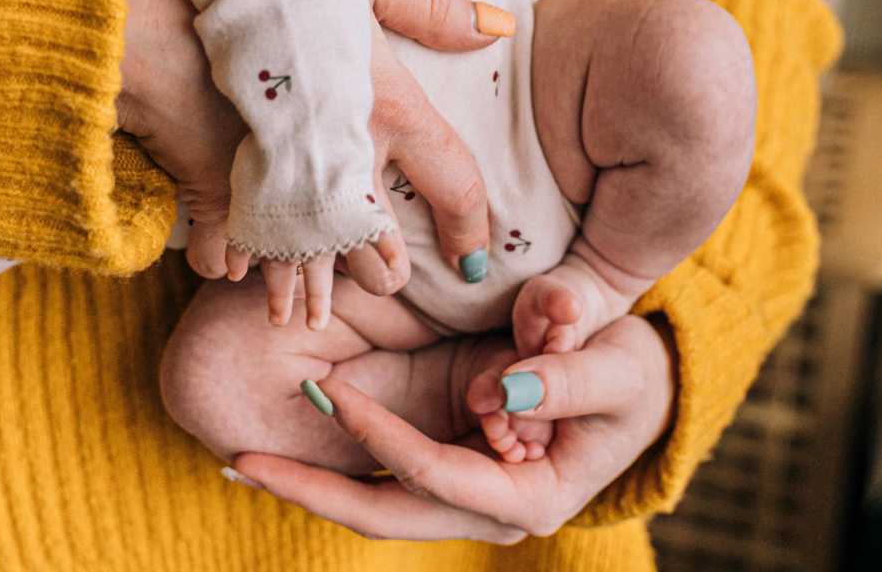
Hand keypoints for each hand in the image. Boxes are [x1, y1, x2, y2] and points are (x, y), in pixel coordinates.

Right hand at [116, 0, 509, 324]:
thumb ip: (429, 3)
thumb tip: (500, 29)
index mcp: (390, 108)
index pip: (455, 182)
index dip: (470, 227)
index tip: (474, 259)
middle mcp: (344, 155)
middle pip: (376, 243)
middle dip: (381, 274)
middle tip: (386, 284)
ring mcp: (280, 179)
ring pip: (304, 257)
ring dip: (303, 287)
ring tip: (299, 316)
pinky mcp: (219, 183)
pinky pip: (229, 244)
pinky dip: (230, 260)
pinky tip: (232, 273)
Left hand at [230, 315, 675, 542]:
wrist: (639, 390)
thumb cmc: (634, 375)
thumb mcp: (619, 366)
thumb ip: (572, 376)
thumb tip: (508, 390)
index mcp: (531, 500)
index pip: (436, 475)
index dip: (382, 439)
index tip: (331, 394)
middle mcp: (490, 513)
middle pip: (388, 514)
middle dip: (313, 489)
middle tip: (243, 460)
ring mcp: (466, 498)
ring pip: (377, 504)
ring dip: (310, 483)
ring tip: (241, 459)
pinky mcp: (450, 473)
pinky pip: (383, 478)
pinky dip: (333, 465)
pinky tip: (277, 452)